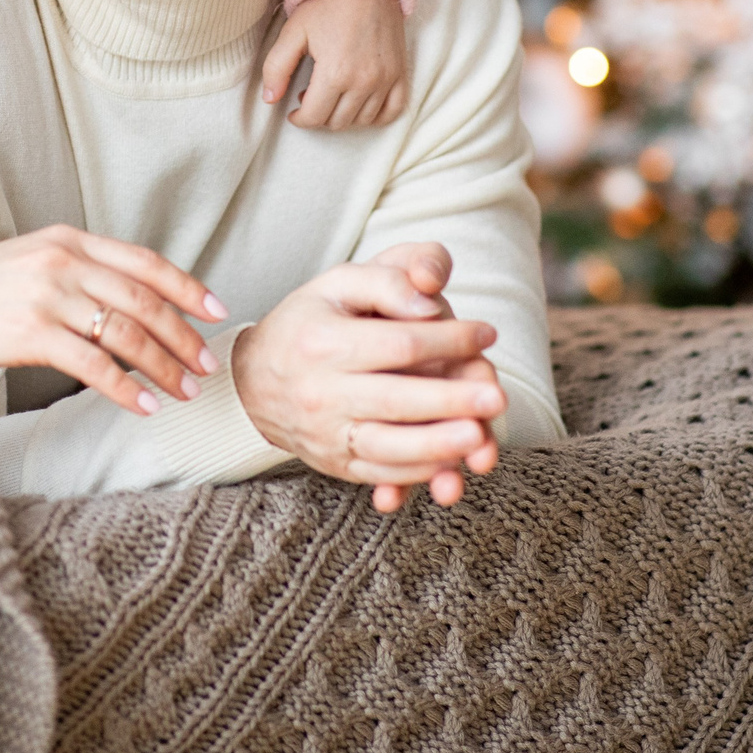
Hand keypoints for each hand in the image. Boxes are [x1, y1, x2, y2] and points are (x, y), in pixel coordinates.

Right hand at [0, 226, 228, 417]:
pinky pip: (94, 366)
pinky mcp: (32, 334)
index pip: (143, 261)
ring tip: (184, 391)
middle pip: (144, 300)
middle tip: (207, 363)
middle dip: (183, 334)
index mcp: (66, 239)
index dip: (185, 286)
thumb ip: (72, 269)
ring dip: (163, 366)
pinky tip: (143, 407)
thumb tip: (120, 296)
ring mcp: (48, 296)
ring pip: (126, 334)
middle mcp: (62, 261)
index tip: (217, 308)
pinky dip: (125, 389)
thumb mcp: (26, 260)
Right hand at [231, 249, 503, 510]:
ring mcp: (325, 433)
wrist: (254, 380)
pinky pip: (379, 473)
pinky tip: (451, 466)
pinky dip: (417, 474)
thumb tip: (430, 303)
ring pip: (387, 447)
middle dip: (451, 400)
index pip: (398, 343)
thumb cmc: (310, 321)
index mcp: (322, 342)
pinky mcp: (334, 463)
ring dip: (437, 447)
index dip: (448, 339)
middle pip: (395, 399)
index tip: (486, 332)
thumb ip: (387, 279)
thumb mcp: (339, 282)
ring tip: (478, 440)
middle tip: (497, 398)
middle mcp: (319, 392)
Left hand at [261, 0, 408, 129]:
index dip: (299, 119)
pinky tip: (361, 105)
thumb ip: (276, 68)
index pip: (314, 117)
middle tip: (311, 98)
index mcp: (335, 73)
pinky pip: (394, 110)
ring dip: (344, 116)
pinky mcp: (400, 72)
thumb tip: (269, 99)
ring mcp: (386, 79)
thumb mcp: (293, 32)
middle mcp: (364, 81)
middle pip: (337, 122)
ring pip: (363, 120)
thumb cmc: (327, 3)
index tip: (294, 112)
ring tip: (333, 96)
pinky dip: (377, 116)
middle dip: (319, 115)